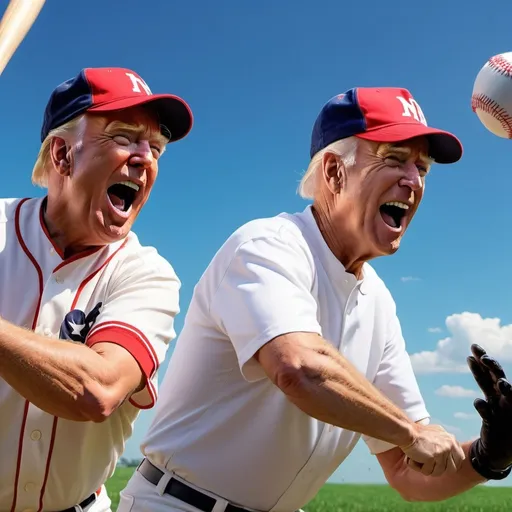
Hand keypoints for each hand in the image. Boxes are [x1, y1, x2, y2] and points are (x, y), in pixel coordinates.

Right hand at [399, 423, 464, 476]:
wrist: (407, 432)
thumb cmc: (418, 433)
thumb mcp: (437, 434)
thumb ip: (446, 443)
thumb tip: (450, 452)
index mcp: (452, 440)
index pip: (460, 459)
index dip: (450, 464)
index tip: (441, 463)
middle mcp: (450, 446)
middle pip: (451, 469)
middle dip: (439, 469)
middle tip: (427, 462)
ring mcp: (442, 452)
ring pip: (438, 472)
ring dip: (427, 468)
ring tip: (418, 457)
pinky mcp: (433, 458)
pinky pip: (427, 471)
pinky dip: (418, 467)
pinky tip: (413, 458)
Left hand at [467, 344, 511, 478]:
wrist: (498, 451)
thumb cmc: (497, 421)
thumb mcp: (493, 399)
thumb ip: (486, 381)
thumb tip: (472, 357)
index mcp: (501, 394)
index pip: (491, 373)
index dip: (483, 360)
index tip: (473, 347)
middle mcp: (503, 400)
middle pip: (498, 379)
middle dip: (491, 367)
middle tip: (482, 356)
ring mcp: (501, 413)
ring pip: (498, 395)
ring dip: (497, 385)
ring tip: (493, 378)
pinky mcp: (495, 426)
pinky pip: (489, 416)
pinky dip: (484, 409)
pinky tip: (479, 403)